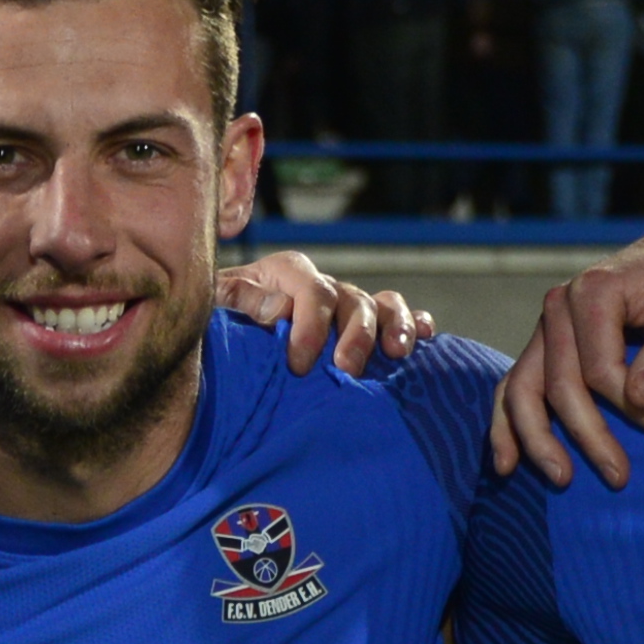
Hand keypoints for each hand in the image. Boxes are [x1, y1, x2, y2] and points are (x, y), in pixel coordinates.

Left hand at [216, 252, 430, 377]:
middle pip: (353, 301)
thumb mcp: (218, 303)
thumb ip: (241, 300)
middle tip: (346, 371)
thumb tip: (279, 309)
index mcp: (289, 273)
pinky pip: (401, 316)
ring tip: (396, 353)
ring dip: (396, 326)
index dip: (310, 327)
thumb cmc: (223, 321)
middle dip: (355, 336)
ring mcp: (350, 305)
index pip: (312, 291)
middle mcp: (326, 285)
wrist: (231, 336)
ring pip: (384, 304)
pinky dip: (416, 324)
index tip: (298, 365)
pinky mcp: (368, 325)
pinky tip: (425, 339)